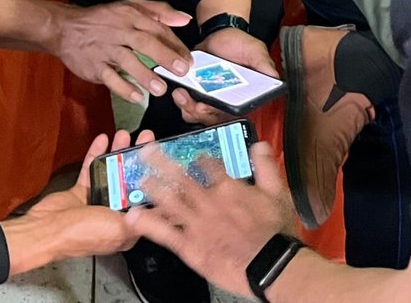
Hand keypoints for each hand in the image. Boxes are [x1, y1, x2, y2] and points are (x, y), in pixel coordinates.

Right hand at [2, 130, 152, 274]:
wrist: (46, 230)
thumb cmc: (82, 234)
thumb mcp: (119, 228)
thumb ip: (139, 218)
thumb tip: (160, 210)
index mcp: (125, 227)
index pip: (146, 202)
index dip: (156, 182)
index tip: (162, 160)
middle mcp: (113, 213)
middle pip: (130, 182)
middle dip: (138, 160)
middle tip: (145, 139)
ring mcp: (96, 201)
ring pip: (112, 173)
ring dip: (117, 153)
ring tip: (125, 134)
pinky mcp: (80, 191)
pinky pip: (91, 169)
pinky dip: (95, 154)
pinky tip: (102, 139)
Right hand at [51, 0, 191, 102]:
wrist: (65, 28)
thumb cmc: (103, 19)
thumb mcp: (130, 6)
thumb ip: (159, 11)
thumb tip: (185, 19)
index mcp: (130, 16)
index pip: (156, 28)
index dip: (174, 44)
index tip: (189, 59)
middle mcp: (118, 31)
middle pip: (144, 42)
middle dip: (164, 56)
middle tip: (182, 71)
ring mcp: (104, 49)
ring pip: (126, 61)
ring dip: (144, 75)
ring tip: (161, 89)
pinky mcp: (93, 66)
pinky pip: (109, 77)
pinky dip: (123, 88)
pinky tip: (137, 97)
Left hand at [125, 141, 296, 297]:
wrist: (270, 265)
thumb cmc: (276, 233)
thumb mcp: (278, 194)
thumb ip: (266, 167)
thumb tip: (260, 145)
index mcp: (228, 188)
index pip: (209, 165)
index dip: (199, 159)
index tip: (193, 156)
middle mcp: (208, 201)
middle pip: (181, 177)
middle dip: (162, 162)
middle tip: (146, 151)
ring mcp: (196, 223)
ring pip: (169, 201)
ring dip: (152, 188)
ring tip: (139, 178)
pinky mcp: (189, 246)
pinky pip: (164, 233)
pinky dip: (147, 224)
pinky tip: (132, 217)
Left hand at [173, 26, 279, 125]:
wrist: (219, 33)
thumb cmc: (239, 43)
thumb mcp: (255, 50)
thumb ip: (263, 64)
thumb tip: (274, 77)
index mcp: (245, 97)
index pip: (235, 116)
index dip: (222, 117)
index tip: (212, 109)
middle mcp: (228, 102)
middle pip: (215, 121)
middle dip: (202, 114)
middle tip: (196, 104)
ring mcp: (211, 99)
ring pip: (200, 117)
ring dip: (189, 109)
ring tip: (183, 96)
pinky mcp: (197, 93)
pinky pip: (188, 106)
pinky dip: (183, 102)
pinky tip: (180, 92)